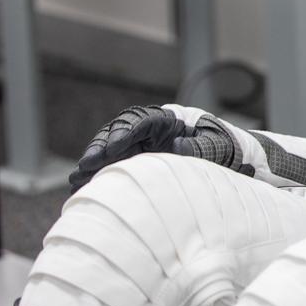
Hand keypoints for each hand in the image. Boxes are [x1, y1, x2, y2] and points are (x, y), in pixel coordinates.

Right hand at [69, 105, 251, 189]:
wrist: (227, 158)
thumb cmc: (222, 146)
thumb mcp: (217, 145)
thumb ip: (199, 146)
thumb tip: (176, 147)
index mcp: (168, 120)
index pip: (142, 121)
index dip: (125, 133)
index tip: (114, 146)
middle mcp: (149, 131)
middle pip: (118, 133)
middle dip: (101, 148)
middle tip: (87, 165)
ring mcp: (139, 146)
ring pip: (110, 150)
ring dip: (93, 163)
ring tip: (78, 179)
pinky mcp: (135, 162)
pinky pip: (112, 165)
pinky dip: (98, 175)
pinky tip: (83, 186)